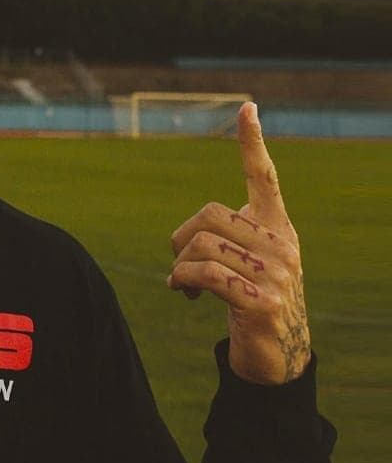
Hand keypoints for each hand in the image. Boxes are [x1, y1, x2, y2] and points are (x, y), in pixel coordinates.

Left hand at [168, 102, 309, 384]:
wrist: (277, 356)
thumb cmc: (252, 300)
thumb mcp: (247, 262)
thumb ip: (229, 239)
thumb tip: (190, 236)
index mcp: (277, 228)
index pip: (264, 178)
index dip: (252, 143)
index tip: (246, 107)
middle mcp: (283, 245)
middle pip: (209, 215)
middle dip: (181, 238)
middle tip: (179, 263)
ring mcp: (277, 274)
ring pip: (202, 245)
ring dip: (179, 266)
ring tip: (181, 283)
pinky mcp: (262, 302)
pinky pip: (206, 276)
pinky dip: (183, 281)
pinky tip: (183, 293)